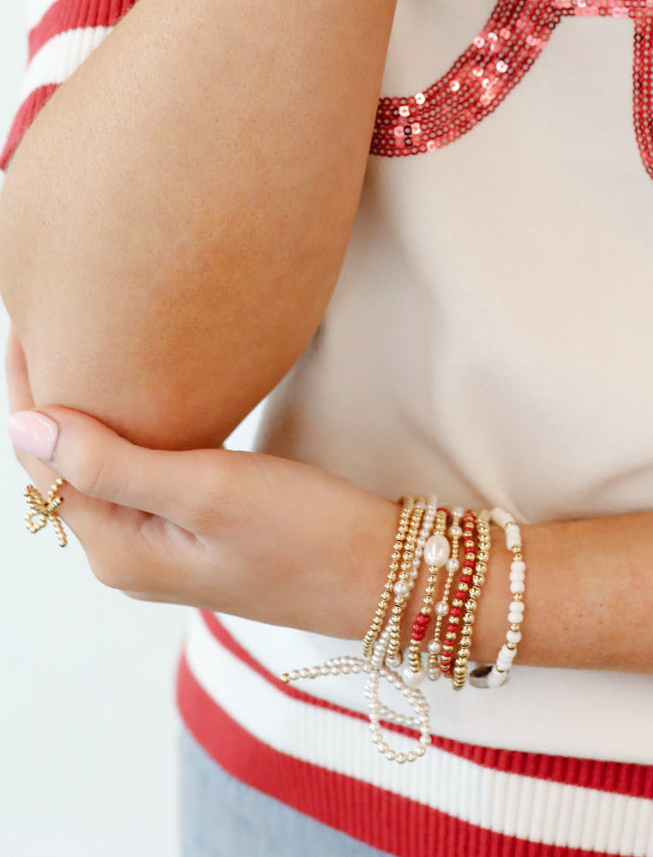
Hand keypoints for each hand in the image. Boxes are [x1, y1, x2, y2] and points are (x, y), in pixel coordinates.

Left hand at [5, 332, 398, 640]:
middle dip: (48, 395)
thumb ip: (111, 462)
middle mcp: (124, 555)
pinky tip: (139, 395)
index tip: (29, 319)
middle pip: (60, 464)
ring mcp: (158, 548)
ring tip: (85, 343)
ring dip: (85, 410)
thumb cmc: (303, 532)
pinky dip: (123, 429)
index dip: (28, 387)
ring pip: (96, 466)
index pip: (41, 459)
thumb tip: (24, 424)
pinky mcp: (190, 534)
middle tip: (51, 316)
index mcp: (116, 549)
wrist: (378, 575)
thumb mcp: (207, 489)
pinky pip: (133, 474)